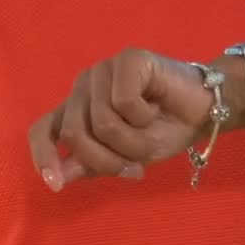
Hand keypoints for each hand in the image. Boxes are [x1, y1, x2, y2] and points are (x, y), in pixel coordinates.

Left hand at [28, 48, 217, 190]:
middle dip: (108, 160)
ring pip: (102, 122)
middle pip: (75, 133)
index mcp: (77, 109)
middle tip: (134, 166)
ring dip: (132, 142)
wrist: (203, 111)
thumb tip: (56, 179)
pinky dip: (143, 117)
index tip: (55, 184)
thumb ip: (90, 165)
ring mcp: (103, 71)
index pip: (42, 129)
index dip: (43, 156)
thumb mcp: (123, 158)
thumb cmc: (163, 131)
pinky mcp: (127, 59)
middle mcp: (84, 87)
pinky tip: (156, 107)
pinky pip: (124, 102)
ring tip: (150, 134)